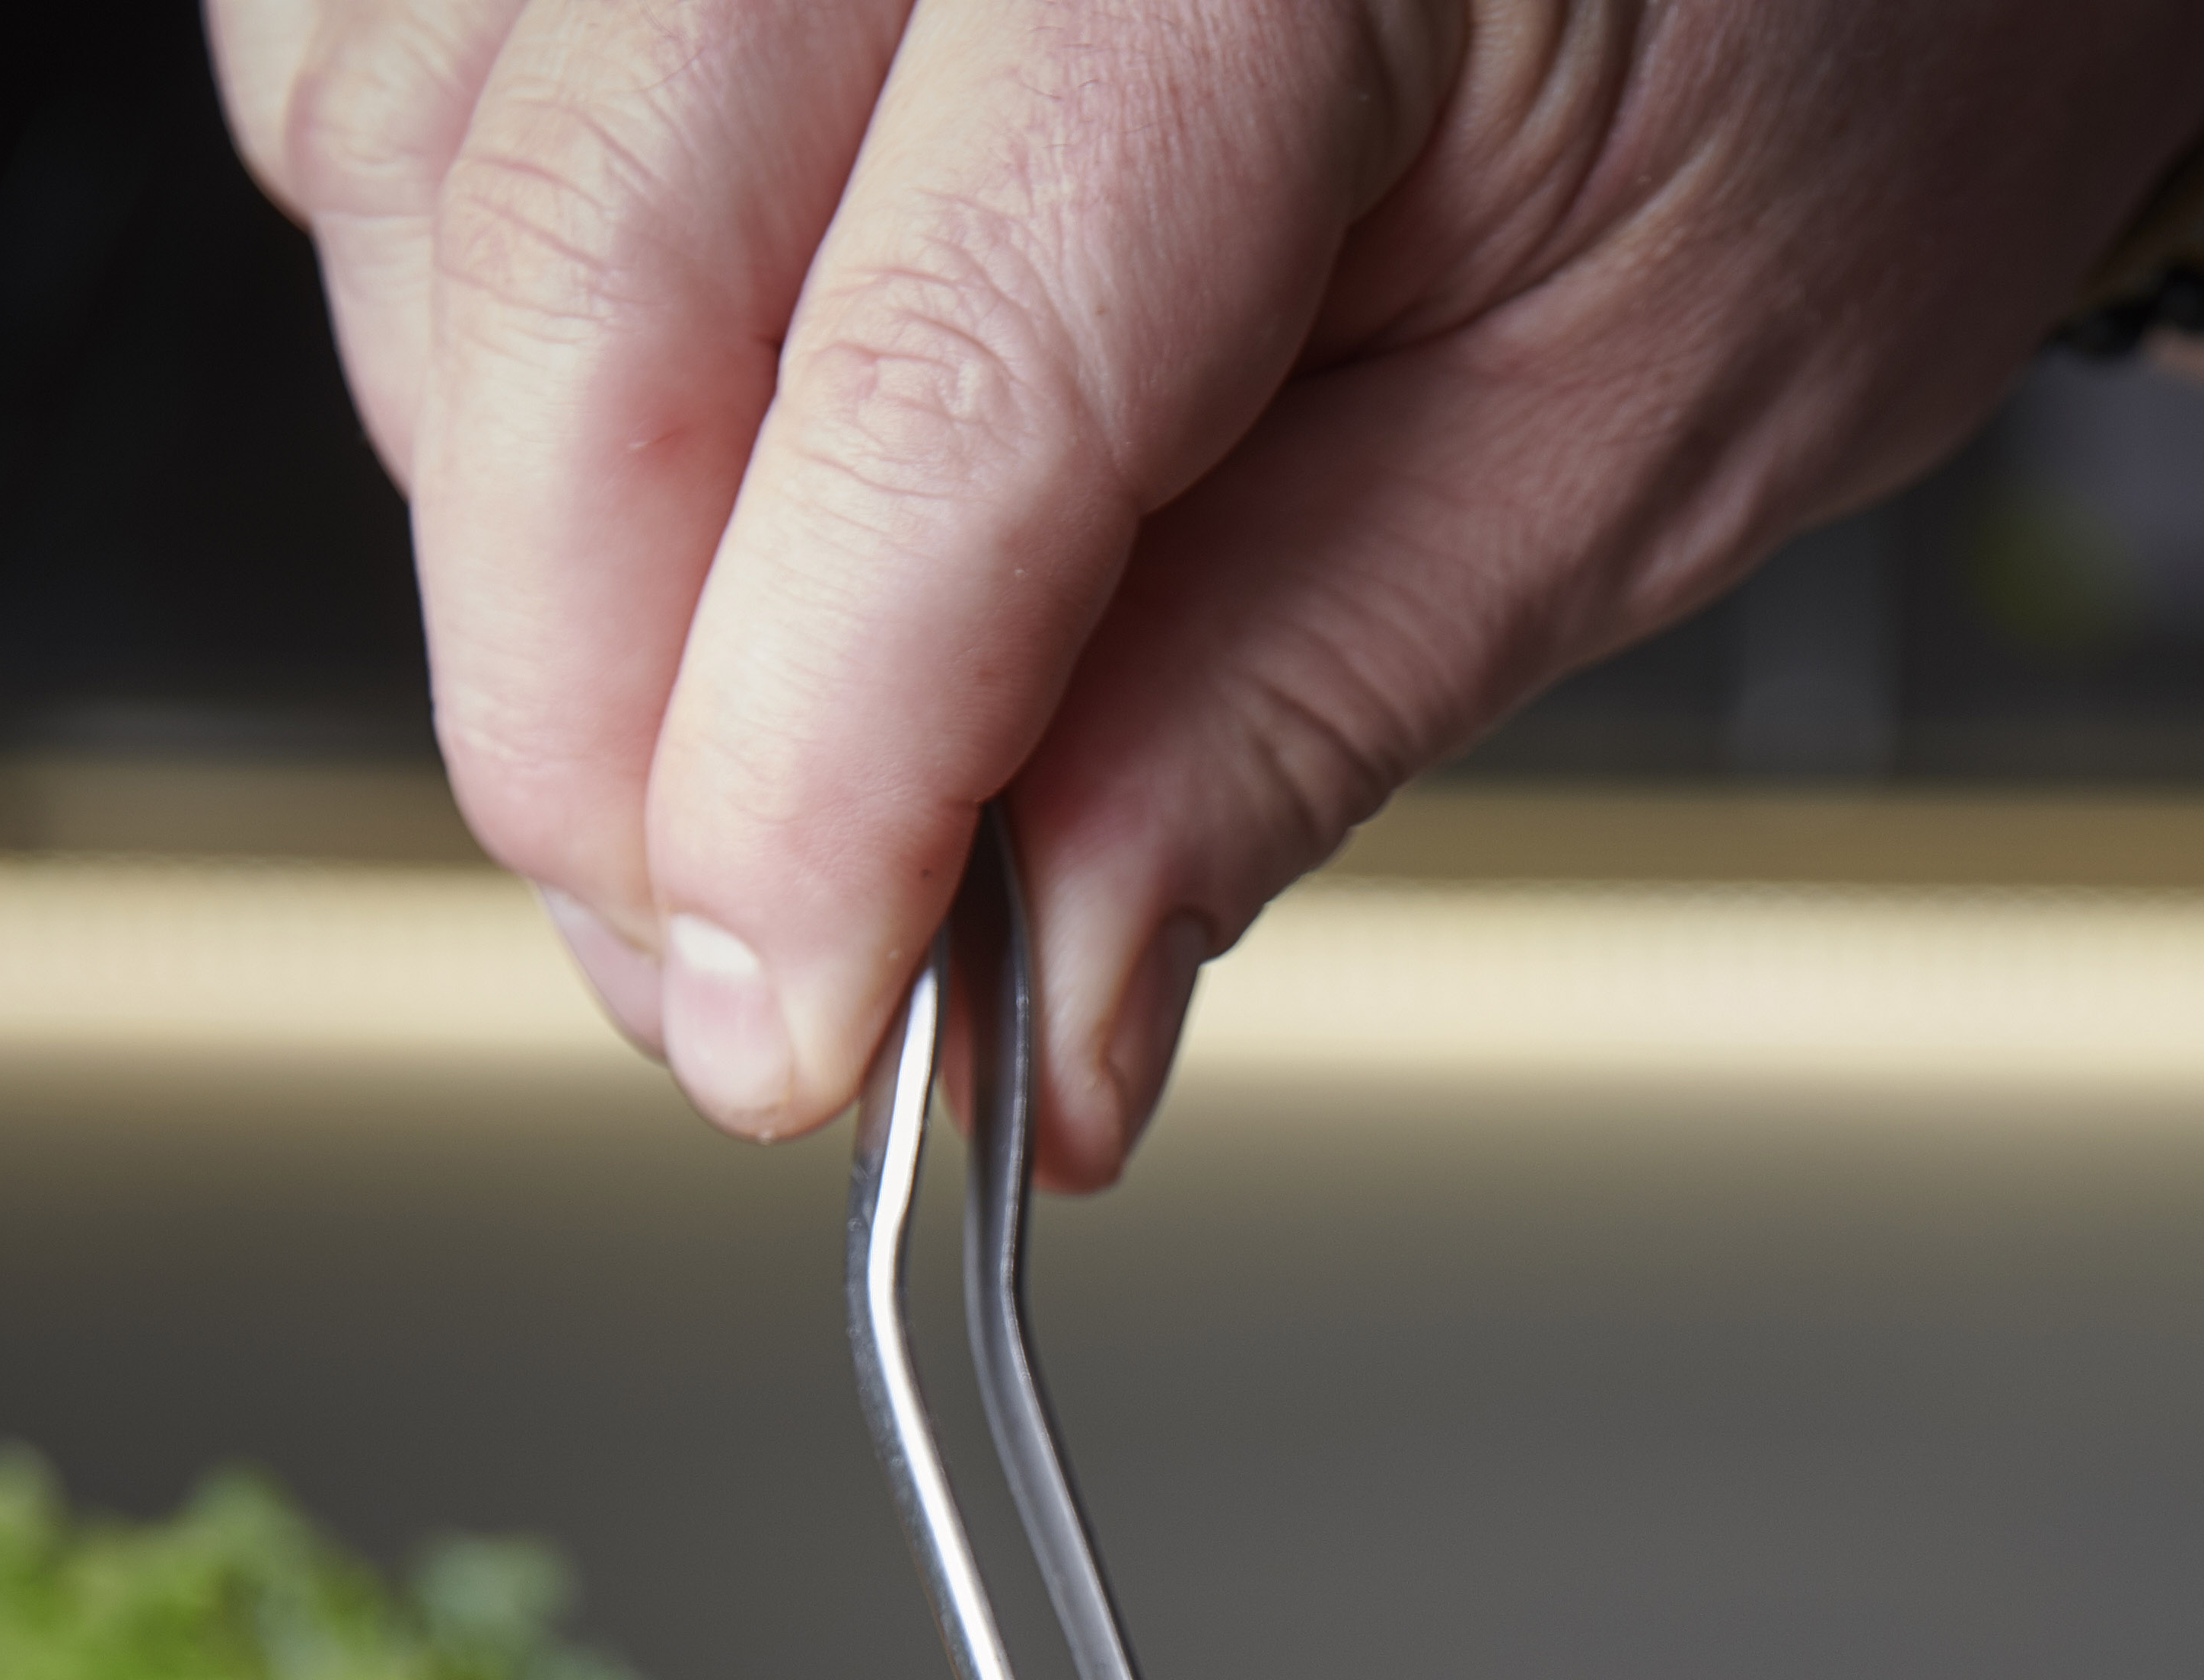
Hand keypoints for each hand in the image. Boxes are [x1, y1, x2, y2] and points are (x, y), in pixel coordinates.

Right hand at [210, 0, 2203, 1181]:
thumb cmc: (1829, 46)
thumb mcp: (1634, 435)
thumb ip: (1276, 715)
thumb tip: (1013, 1022)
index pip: (920, 400)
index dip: (803, 792)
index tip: (794, 1056)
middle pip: (576, 290)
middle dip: (606, 731)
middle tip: (756, 998)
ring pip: (418, 197)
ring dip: (523, 543)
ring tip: (769, 722)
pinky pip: (374, 84)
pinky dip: (461, 325)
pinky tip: (664, 456)